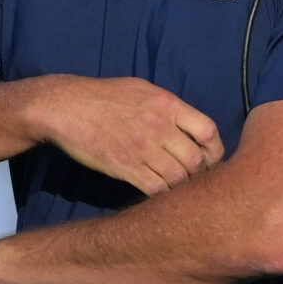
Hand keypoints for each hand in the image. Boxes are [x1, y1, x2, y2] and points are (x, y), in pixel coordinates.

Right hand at [33, 75, 223, 195]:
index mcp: (168, 104)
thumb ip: (169, 107)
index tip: (211, 158)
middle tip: (195, 178)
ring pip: (178, 178)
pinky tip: (159, 191)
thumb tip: (190, 125)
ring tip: (178, 187)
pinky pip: (156, 189)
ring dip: (181, 186)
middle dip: (200, 173)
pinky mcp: (126, 168)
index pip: (209, 131)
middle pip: (196, 160)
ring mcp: (143, 149)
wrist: (67, 107)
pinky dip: (162, 194)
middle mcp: (160, 127)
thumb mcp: (142, 89)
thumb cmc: (104, 96)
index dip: (215, 150)